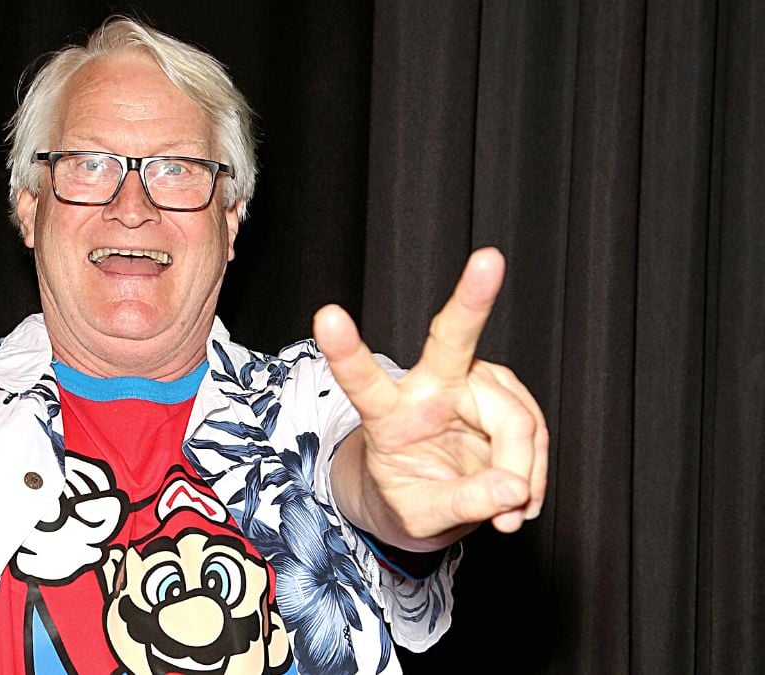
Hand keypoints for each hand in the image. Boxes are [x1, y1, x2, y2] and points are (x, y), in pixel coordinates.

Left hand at [316, 248, 548, 551]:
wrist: (426, 499)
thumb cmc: (408, 500)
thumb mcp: (421, 518)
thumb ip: (462, 504)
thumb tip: (513, 489)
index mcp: (387, 415)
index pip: (363, 381)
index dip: (345, 351)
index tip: (327, 316)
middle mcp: (429, 386)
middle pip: (452, 340)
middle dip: (472, 298)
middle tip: (489, 260)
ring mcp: (471, 385)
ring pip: (515, 420)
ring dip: (522, 473)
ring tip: (508, 513)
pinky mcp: (504, 395)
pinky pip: (534, 433)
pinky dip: (533, 473)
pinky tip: (519, 497)